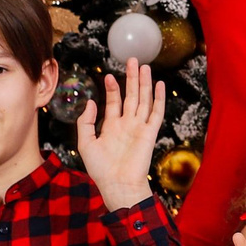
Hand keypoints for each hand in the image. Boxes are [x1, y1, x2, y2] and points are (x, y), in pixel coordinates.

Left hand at [78, 64, 165, 203]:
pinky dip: (159, 99)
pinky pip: (156, 113)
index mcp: (112, 127)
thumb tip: (90, 102)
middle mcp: (127, 124)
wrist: (117, 185)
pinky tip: (160, 85)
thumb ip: (85, 122)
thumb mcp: (85, 143)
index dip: (112, 89)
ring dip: (145, 83)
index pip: (114, 102)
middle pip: (131, 96)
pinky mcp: (149, 133)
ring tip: (144, 67)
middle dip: (131, 78)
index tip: (109, 75)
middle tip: (132, 60)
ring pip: (144, 100)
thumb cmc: (101, 169)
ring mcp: (139, 127)